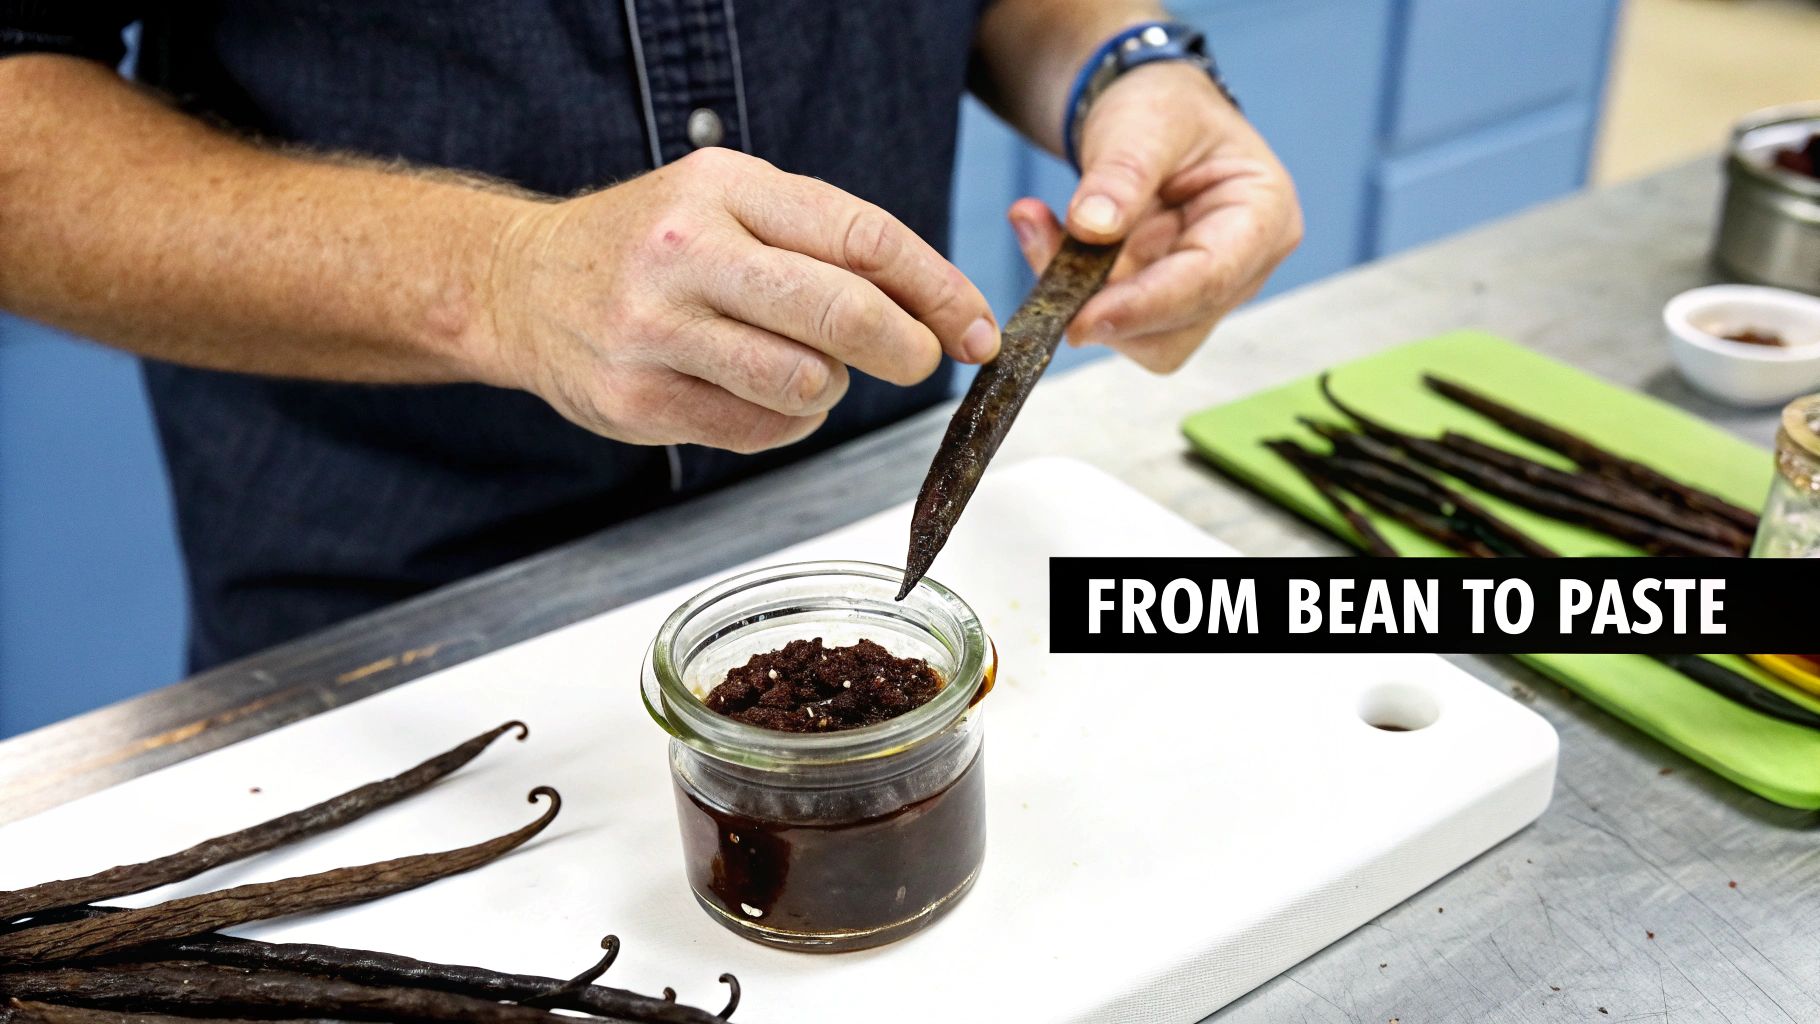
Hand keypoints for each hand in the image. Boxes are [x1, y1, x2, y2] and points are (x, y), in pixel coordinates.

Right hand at [482, 148, 999, 452]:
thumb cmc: (649, 245)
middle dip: (905, 347)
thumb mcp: (729, 202)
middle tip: (920, 360)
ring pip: (804, 383)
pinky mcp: (637, 401)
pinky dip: (784, 420)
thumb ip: (824, 242)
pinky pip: (758, 430)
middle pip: (842, 312)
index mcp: (722, 188)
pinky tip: (760, 393)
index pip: (862, 238)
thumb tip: (937, 308)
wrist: (520, 284)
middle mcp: (685, 253)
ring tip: (810, 369)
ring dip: (832, 388)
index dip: (937, 290)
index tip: (974, 326)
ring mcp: (655, 332)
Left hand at [1008, 62, 1301, 372]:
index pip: (1208, 281)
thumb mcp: (1146, 120)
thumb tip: (1091, 228)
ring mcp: (1202, 291)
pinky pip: (1114, 319)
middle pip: (1176, 328)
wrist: (1151, 118)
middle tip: (1039, 245)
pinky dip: (1071, 290)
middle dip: (1104, 306)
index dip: (1143, 306)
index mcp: (1264, 217)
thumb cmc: (1166, 109)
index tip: (1080, 317)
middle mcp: (1243, 267)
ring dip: (1080, 300)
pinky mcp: (1160, 301)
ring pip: (1141, 338)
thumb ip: (1123, 171)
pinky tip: (1044, 237)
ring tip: (1037, 227)